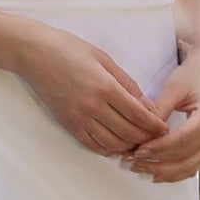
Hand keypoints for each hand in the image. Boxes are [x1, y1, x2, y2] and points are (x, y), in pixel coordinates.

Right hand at [15, 21, 168, 155]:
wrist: (34, 54)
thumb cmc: (70, 49)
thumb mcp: (104, 59)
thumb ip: (127, 84)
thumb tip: (147, 105)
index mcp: (105, 87)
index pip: (138, 115)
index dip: (155, 125)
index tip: (164, 128)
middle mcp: (93, 106)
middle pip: (128, 133)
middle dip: (146, 138)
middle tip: (155, 137)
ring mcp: (78, 117)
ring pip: (111, 143)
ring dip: (128, 146)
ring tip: (138, 142)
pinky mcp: (67, 123)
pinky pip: (91, 144)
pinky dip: (107, 149)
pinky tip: (116, 146)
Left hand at [122, 42, 199, 181]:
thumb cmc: (191, 75)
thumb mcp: (173, 87)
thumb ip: (159, 110)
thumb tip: (142, 132)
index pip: (181, 141)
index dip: (157, 149)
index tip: (137, 151)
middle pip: (184, 159)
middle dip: (156, 164)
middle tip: (132, 161)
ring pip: (187, 168)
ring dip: (162, 172)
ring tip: (138, 167)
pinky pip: (190, 166)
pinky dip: (172, 172)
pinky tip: (153, 172)